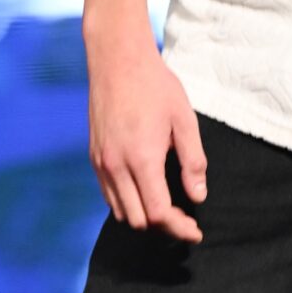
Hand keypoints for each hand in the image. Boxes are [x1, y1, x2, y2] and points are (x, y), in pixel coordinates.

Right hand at [85, 21, 207, 241]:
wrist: (118, 60)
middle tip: (185, 219)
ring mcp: (101, 163)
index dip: (179, 228)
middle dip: (163, 226)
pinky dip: (127, 203)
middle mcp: (116, 167)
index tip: (195, 232)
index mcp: (142, 158)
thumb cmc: (155, 85)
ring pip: (121, 211)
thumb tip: (197, 195)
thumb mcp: (184, 119)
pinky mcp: (94, 157)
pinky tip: (145, 190)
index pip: (159, 213)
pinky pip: (109, 195)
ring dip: (144, 216)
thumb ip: (193, 161)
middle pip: (138, 220)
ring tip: (167, 207)